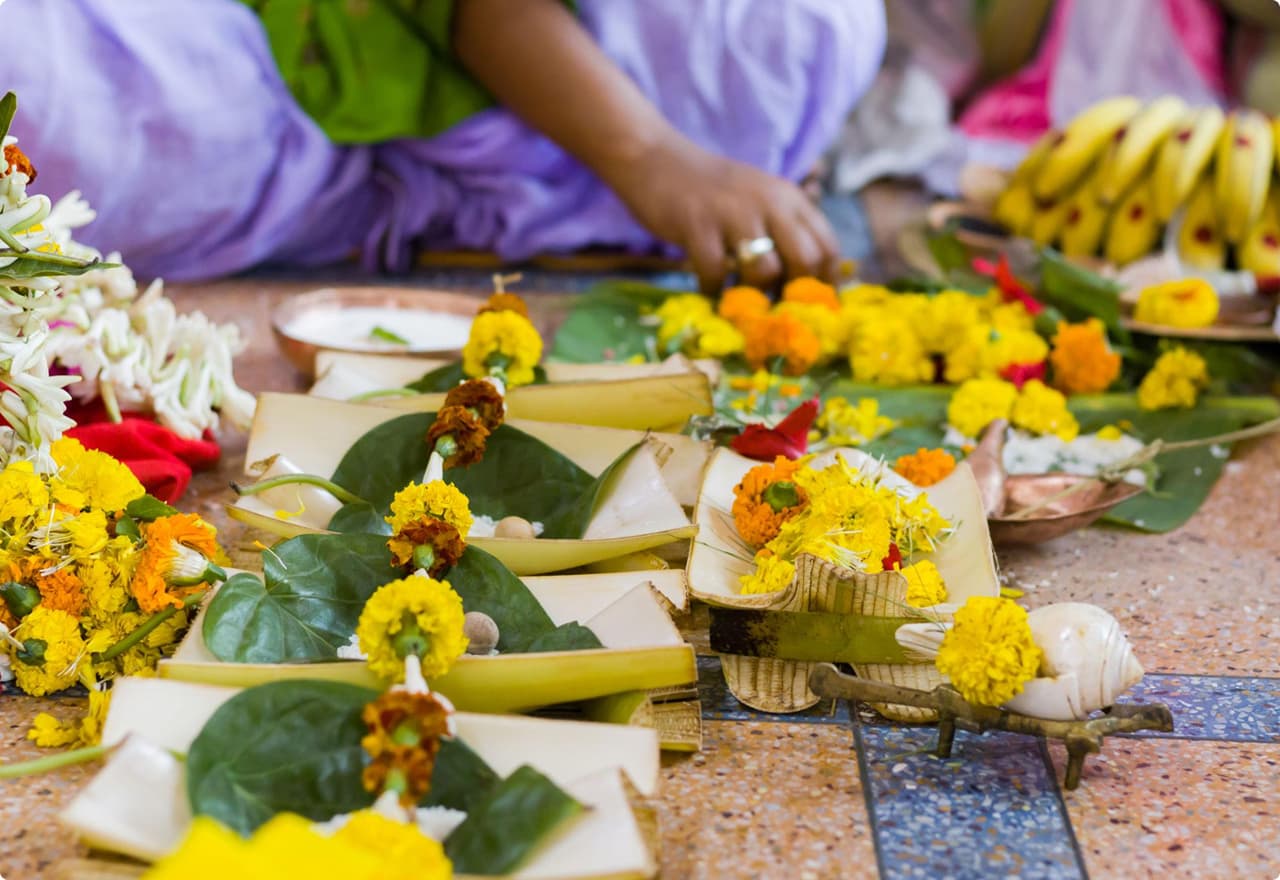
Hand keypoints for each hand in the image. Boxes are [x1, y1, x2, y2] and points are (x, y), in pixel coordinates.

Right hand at [602, 137, 841, 294]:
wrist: (657, 160)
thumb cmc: (713, 192)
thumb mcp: (761, 201)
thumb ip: (786, 232)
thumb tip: (808, 286)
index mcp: (789, 198)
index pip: (828, 247)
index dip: (824, 284)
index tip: (808, 307)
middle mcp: (769, 202)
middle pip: (806, 260)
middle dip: (793, 293)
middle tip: (773, 306)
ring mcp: (733, 212)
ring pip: (764, 270)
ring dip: (752, 295)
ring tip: (738, 298)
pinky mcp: (698, 225)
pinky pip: (716, 273)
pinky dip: (713, 290)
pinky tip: (708, 287)